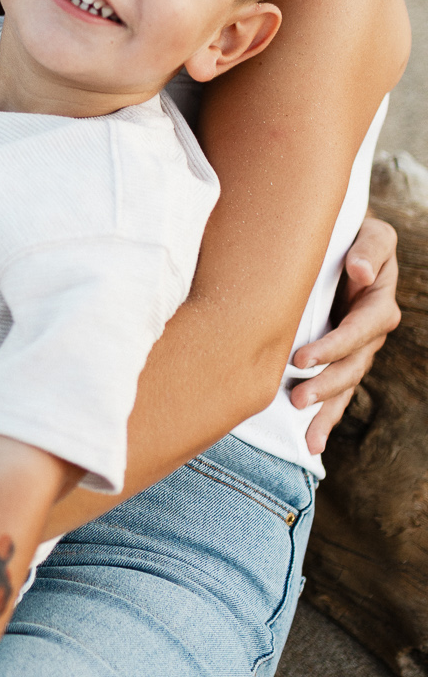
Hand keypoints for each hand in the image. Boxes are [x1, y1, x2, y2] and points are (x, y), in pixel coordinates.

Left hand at [288, 214, 400, 453]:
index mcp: (378, 303)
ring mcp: (357, 350)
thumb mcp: (369, 234)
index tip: (302, 359)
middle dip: (327, 385)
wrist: (338, 246)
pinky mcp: (341, 360)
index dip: (334, 346)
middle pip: (353, 366)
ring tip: (307, 431)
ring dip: (327, 409)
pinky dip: (327, 417)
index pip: (361, 330)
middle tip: (297, 398)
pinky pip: (338, 393)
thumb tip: (359, 271)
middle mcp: (371, 332)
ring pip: (346, 386)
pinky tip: (313, 442)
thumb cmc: (351, 235)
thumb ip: (369, 250)